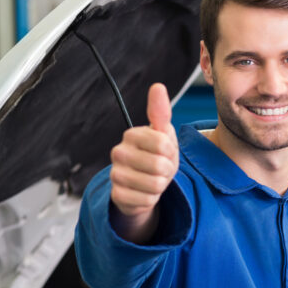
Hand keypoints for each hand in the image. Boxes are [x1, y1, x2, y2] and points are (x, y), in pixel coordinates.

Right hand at [109, 83, 178, 241]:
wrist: (144, 186)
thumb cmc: (157, 156)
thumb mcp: (164, 135)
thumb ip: (161, 113)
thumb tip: (157, 86)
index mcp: (132, 135)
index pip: (164, 144)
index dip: (171, 152)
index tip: (165, 153)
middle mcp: (118, 152)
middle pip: (160, 165)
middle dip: (168, 170)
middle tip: (161, 169)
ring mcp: (115, 174)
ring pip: (154, 184)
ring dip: (161, 185)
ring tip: (155, 180)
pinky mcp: (117, 195)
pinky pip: (147, 200)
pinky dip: (152, 199)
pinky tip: (145, 193)